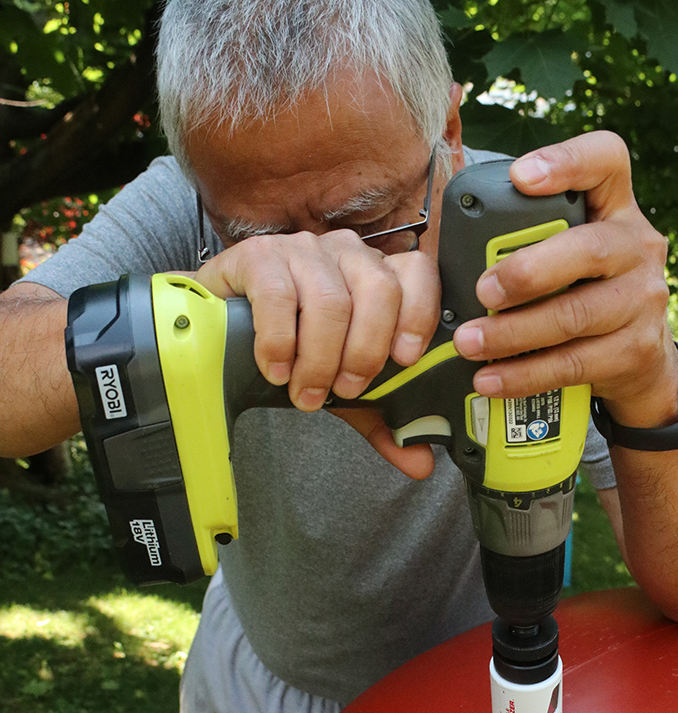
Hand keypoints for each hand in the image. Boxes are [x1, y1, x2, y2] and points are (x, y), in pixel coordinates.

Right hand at [195, 228, 440, 410]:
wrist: (221, 325)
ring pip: (329, 300)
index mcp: (376, 275)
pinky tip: (275, 369)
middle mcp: (346, 254)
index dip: (418, 315)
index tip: (405, 360)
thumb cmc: (293, 346)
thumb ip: (382, 418)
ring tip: (305, 391)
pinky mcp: (259, 256)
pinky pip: (278, 297)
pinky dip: (279, 343)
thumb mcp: (342, 383)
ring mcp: (303, 250)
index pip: (417, 275)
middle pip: (378, 291)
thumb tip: (420, 462)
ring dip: (320, 357)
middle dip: (365, 351)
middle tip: (345, 390)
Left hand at [453, 131, 677, 429]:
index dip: (567, 162)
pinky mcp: (636, 350)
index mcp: (615, 208)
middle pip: (588, 249)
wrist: (639, 359)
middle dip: (527, 271)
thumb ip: (526, 238)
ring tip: (469, 343)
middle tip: (481, 290)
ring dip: (512, 333)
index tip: (521, 177)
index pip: (606, 160)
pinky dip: (524, 374)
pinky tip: (490, 379)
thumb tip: (439, 254)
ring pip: (575, 315)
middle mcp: (637, 246)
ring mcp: (643, 300)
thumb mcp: (567, 251)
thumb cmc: (581, 291)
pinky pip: (572, 364)